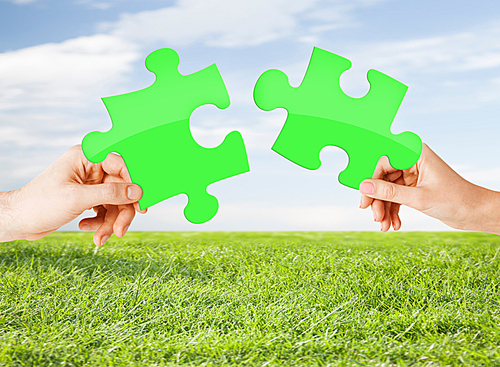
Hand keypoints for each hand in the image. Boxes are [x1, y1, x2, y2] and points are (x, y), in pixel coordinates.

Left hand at [0, 145, 145, 245]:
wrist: (20, 220)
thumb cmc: (40, 203)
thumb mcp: (78, 198)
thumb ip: (110, 193)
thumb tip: (137, 191)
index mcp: (87, 157)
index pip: (121, 166)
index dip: (133, 184)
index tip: (141, 203)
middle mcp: (90, 168)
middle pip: (121, 189)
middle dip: (120, 212)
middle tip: (120, 231)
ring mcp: (90, 184)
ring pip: (115, 202)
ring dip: (110, 222)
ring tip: (100, 237)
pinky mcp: (88, 198)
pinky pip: (106, 210)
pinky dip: (101, 223)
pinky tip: (87, 228)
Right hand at [359, 143, 499, 233]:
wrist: (475, 213)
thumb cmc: (455, 200)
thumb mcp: (419, 198)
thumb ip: (389, 192)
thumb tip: (364, 187)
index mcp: (415, 154)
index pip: (383, 164)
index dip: (372, 182)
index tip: (365, 200)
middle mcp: (412, 162)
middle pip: (383, 179)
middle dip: (379, 201)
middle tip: (375, 217)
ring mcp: (413, 175)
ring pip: (388, 191)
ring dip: (384, 209)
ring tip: (385, 226)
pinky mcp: (414, 188)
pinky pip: (396, 198)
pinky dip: (393, 211)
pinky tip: (394, 225)